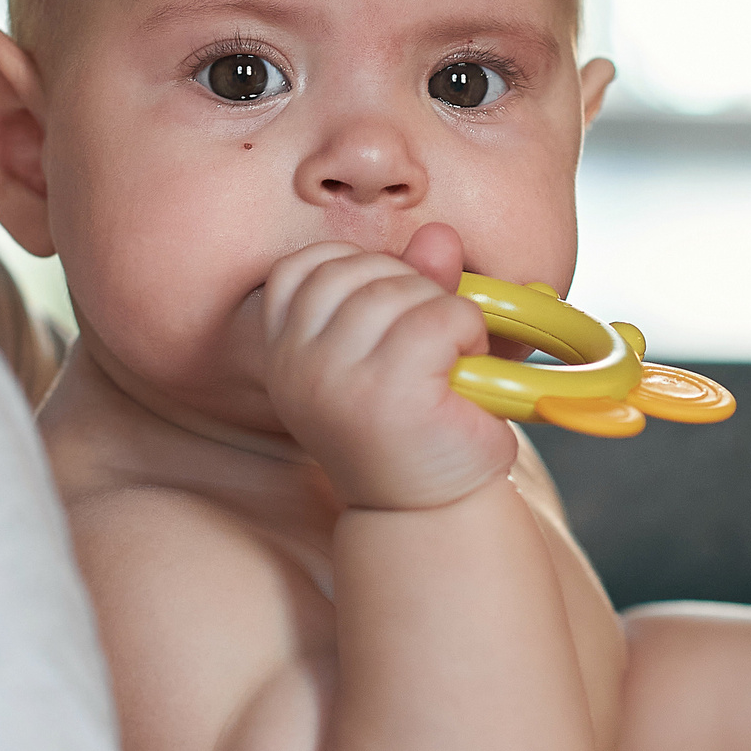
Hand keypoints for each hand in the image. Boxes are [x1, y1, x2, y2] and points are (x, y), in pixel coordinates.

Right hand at [262, 224, 518, 510]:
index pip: (304, 268)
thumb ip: (414, 283)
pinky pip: (442, 315)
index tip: (385, 319)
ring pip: (404, 288)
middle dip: (411, 290)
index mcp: (283, 354)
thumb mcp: (400, 346)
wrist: (427, 514)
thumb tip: (437, 235)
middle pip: (360, 270)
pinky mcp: (389, 391)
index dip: (357, 274)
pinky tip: (465, 368)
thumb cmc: (413, 432)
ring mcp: (338, 377)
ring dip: (445, 312)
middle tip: (430, 346)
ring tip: (449, 358)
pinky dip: (468, 331)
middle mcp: (297, 364)